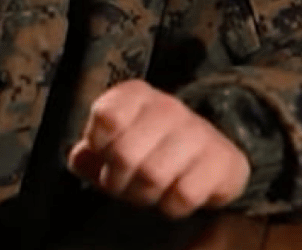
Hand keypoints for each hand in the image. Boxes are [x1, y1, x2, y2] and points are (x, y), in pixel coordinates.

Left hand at [67, 80, 250, 218]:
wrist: (208, 155)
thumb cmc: (150, 149)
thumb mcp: (115, 144)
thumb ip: (90, 151)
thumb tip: (80, 157)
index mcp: (136, 95)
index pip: (107, 116)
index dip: (98, 145)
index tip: (104, 155)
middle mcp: (168, 107)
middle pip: (125, 154)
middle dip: (118, 181)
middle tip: (124, 184)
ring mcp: (198, 131)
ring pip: (153, 176)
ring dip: (143, 195)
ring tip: (147, 192)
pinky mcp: (222, 160)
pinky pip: (183, 195)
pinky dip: (171, 206)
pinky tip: (173, 195)